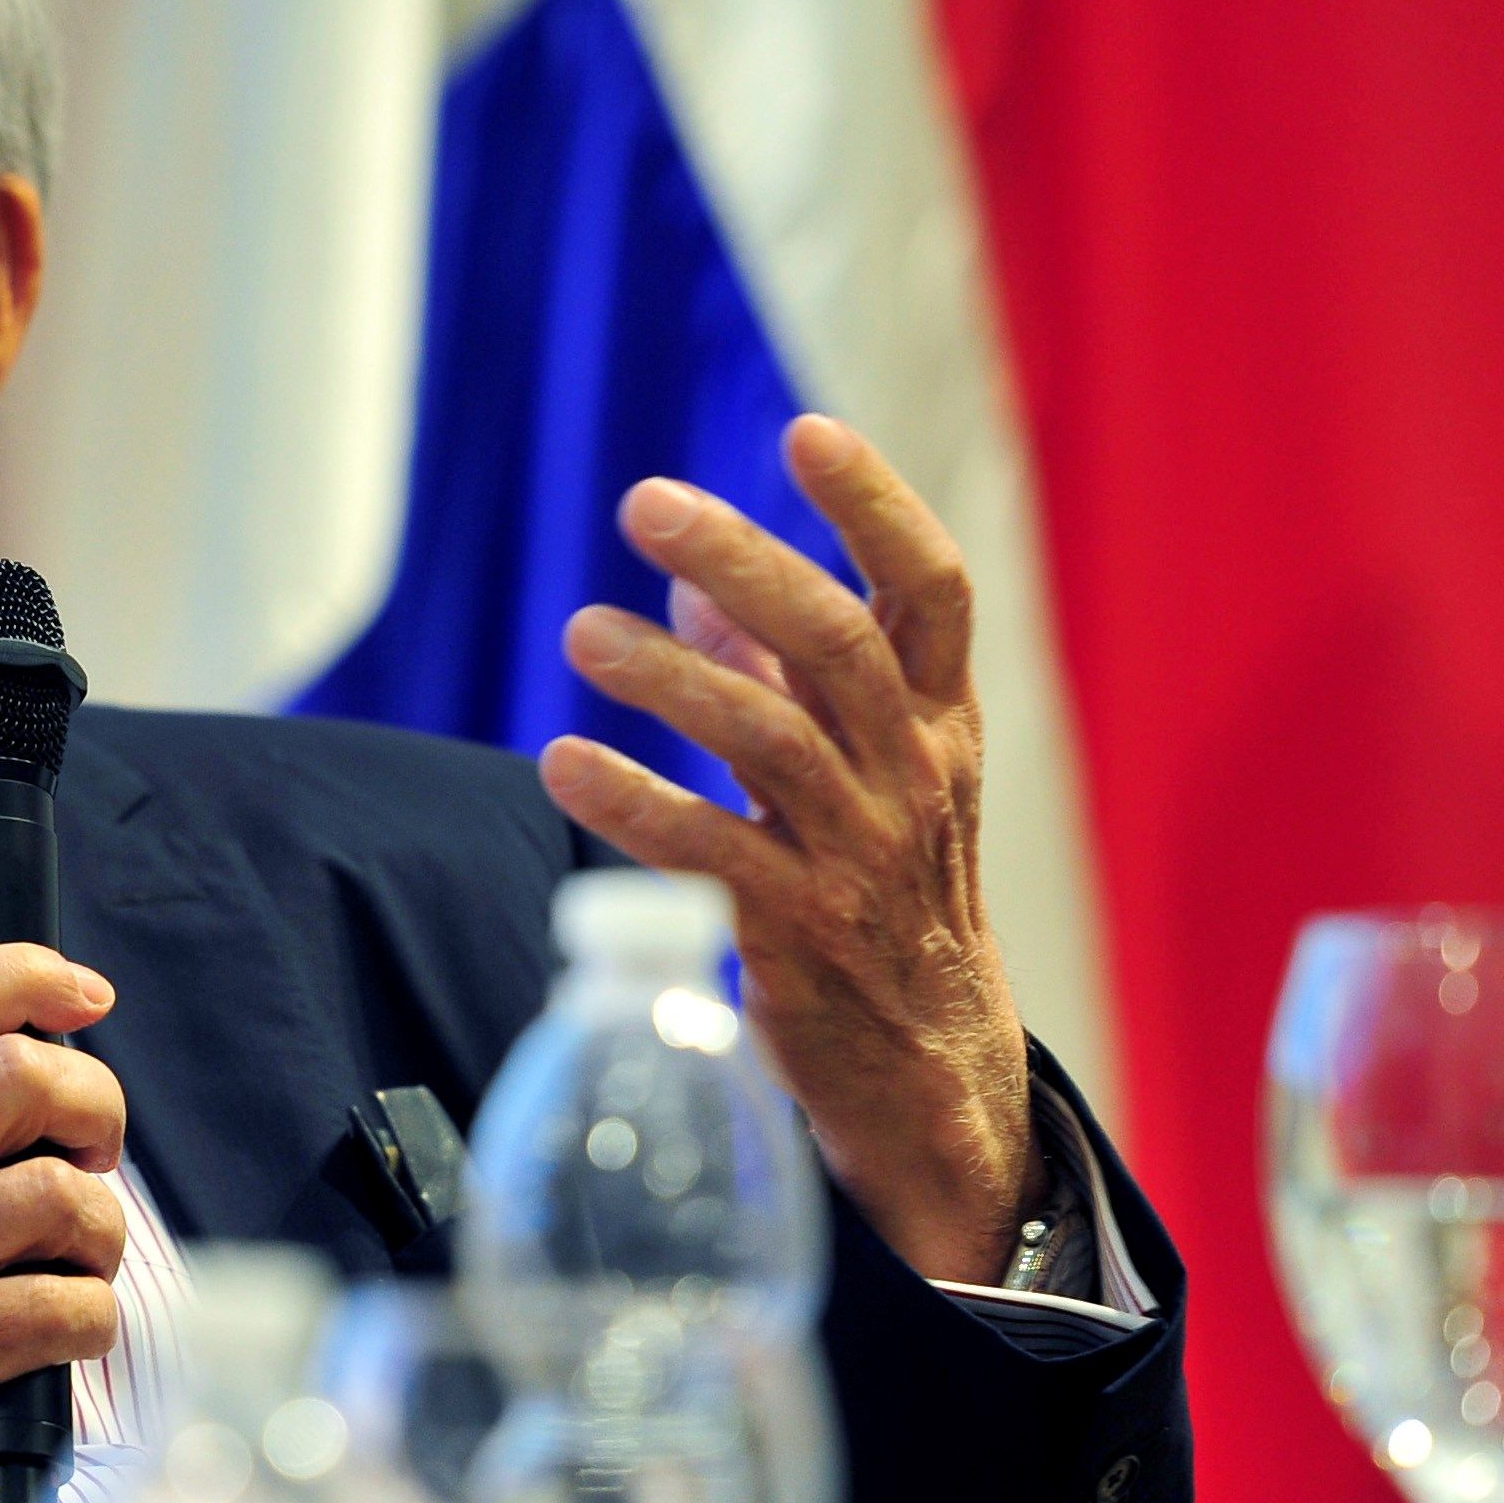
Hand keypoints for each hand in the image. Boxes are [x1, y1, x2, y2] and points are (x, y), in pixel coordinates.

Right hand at [0, 945, 128, 1502]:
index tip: (87, 998)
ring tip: (81, 1258)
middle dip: (95, 1106)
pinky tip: (68, 1331)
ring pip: (59, 1197)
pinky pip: (63, 1310)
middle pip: (19, 1076)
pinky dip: (93, 1319)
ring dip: (102, 1230)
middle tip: (94, 1153)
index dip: (30, 977)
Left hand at [539, 413, 1035, 1282]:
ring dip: (666, 679)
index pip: (931, 590)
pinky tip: (563, 763)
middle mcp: (912, 777)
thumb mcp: (869, 770)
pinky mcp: (800, 936)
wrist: (935, 1071)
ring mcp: (861, 857)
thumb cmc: (891, 893)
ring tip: (578, 634)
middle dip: (743, 559)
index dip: (876, 505)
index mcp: (940, 721)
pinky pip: (711, 854)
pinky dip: (633, 804)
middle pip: (836, 644)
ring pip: (768, 741)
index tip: (806, 431)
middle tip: (643, 501)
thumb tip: (691, 579)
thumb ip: (780, 673)